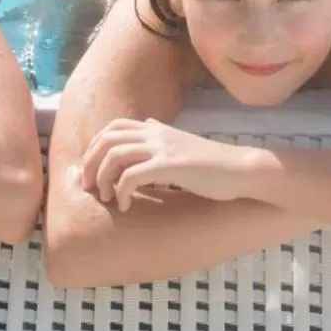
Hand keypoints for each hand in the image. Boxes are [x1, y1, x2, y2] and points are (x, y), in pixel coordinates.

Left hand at [80, 118, 251, 212]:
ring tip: (106, 198)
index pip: (113, 127)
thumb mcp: (182, 142)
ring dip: (102, 178)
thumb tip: (146, 124)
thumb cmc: (213, 163)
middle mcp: (155, 134)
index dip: (95, 147)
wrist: (240, 169)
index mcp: (156, 129)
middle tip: (90, 188)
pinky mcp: (170, 165)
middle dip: (90, 164)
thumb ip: (161, 135)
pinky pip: (132, 175)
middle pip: (107, 139)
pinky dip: (122, 191)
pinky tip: (126, 205)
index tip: (92, 170)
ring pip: (114, 155)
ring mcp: (162, 148)